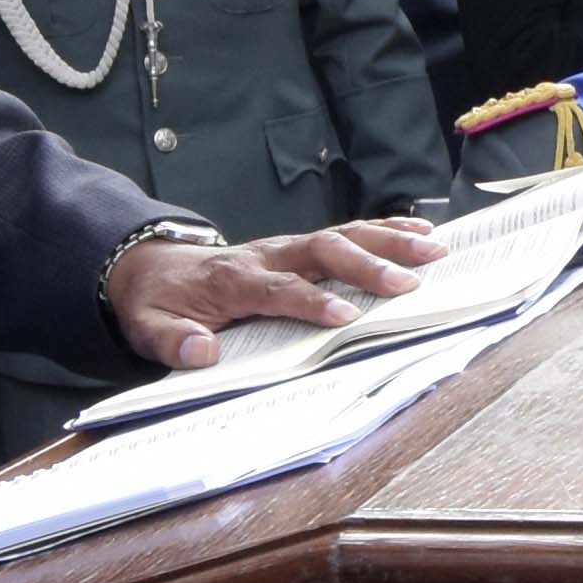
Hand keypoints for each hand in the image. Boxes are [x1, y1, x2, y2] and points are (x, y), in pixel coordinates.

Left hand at [111, 218, 437, 369]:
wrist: (151, 268)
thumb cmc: (158, 303)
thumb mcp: (148, 328)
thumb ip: (172, 341)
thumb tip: (201, 352)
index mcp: (232, 279)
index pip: (278, 288)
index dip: (310, 301)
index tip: (343, 317)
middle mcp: (266, 255)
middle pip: (322, 250)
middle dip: (367, 265)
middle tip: (409, 282)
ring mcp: (285, 247)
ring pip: (341, 235)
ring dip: (388, 241)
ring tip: (434, 249)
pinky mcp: (299, 247)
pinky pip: (345, 232)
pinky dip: (384, 230)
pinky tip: (420, 231)